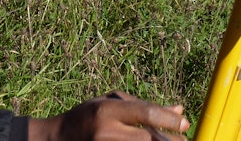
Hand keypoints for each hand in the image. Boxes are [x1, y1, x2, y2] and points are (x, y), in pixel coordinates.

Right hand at [28, 90, 190, 140]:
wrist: (55, 140)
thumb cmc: (86, 117)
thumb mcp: (112, 104)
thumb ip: (143, 106)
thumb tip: (179, 110)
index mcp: (107, 110)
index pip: (146, 113)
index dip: (169, 120)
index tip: (185, 124)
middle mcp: (105, 132)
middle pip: (148, 138)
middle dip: (170, 140)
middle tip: (184, 139)